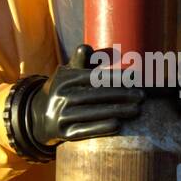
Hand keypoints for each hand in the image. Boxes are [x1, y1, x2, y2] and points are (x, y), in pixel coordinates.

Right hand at [5, 45, 143, 160]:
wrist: (38, 116)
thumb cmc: (64, 89)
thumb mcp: (68, 73)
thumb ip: (80, 61)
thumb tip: (86, 47)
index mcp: (66, 78)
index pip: (94, 77)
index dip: (116, 77)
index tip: (135, 78)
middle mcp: (61, 96)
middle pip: (96, 95)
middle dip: (122, 95)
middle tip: (142, 96)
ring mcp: (60, 115)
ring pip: (93, 112)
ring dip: (117, 111)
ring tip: (137, 110)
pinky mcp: (62, 133)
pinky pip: (84, 130)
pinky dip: (101, 128)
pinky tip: (118, 125)